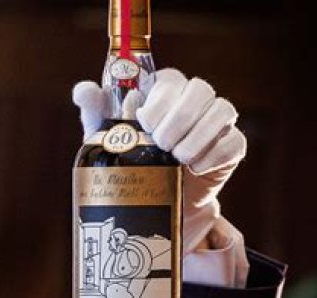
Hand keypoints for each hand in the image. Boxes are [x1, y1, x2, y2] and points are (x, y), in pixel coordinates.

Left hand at [72, 68, 245, 253]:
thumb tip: (83, 92)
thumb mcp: (106, 135)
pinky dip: (214, 154)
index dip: (159, 100)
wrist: (153, 198)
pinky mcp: (231, 147)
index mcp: (164, 91)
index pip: (170, 79)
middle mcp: (193, 101)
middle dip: (179, 118)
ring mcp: (215, 122)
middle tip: (161, 143)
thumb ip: (95, 111)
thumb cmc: (129, 157)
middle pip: (200, 89)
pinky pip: (234, 141)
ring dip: (198, 135)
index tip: (144, 123)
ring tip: (177, 158)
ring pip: (222, 110)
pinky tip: (195, 168)